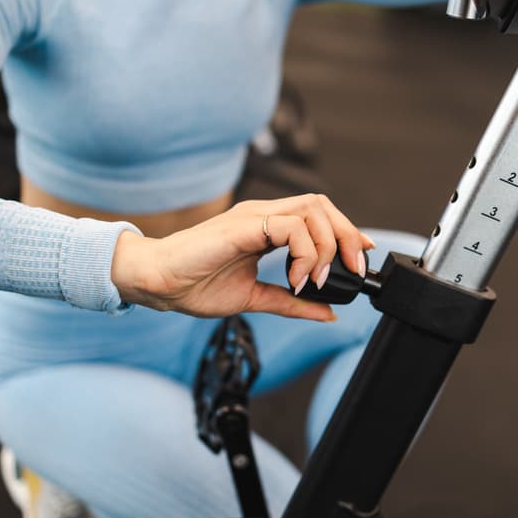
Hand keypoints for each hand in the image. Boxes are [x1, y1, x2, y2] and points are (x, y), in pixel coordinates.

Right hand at [110, 194, 374, 320]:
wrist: (157, 284)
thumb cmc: (194, 285)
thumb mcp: (255, 298)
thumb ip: (291, 302)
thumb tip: (327, 312)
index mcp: (265, 226)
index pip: (317, 213)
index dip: (345, 230)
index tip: (360, 257)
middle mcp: (262, 214)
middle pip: (321, 205)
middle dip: (346, 236)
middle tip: (351, 270)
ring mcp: (253, 216)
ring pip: (312, 211)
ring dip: (326, 247)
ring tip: (315, 280)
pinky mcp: (244, 225)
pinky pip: (290, 227)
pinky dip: (305, 254)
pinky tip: (296, 279)